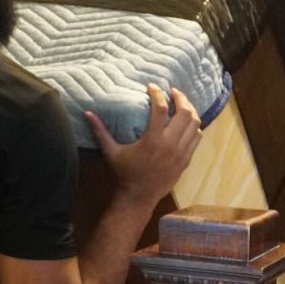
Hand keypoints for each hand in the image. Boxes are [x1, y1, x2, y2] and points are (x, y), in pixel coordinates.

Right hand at [84, 84, 201, 204]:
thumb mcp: (111, 152)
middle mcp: (170, 145)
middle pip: (185, 113)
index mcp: (152, 140)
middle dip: (181, 98)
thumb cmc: (124, 173)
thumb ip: (100, 131)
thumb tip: (87, 113)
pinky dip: (194, 126)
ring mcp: (181, 153)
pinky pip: (197, 138)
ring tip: (182, 104)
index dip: (158, 94)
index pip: (161, 109)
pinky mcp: (186, 160)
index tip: (152, 87)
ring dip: (190, 110)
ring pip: (195, 124)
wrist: (139, 197)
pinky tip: (187, 122)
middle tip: (173, 92)